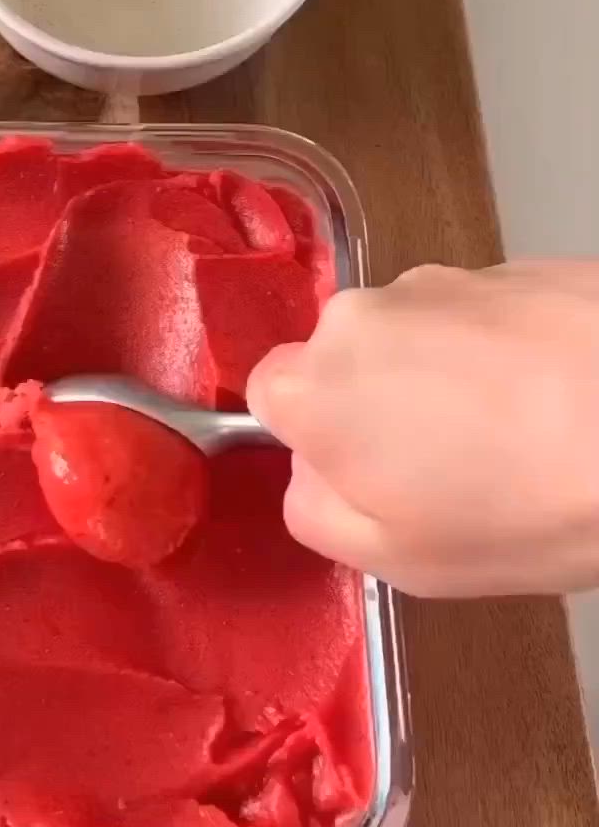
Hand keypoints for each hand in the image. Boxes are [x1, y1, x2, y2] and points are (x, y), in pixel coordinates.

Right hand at [247, 260, 598, 596]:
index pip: (269, 399)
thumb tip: (313, 477)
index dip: (322, 444)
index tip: (378, 480)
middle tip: (455, 471)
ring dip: (450, 383)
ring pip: (417, 340)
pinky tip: (557, 404)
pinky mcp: (515, 267)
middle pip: (347, 363)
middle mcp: (362, 315)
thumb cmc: (531, 504)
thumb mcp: (403, 559)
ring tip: (521, 439)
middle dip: (386, 410)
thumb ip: (322, 514)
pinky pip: (483, 321)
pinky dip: (506, 357)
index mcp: (314, 387)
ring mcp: (441, 281)